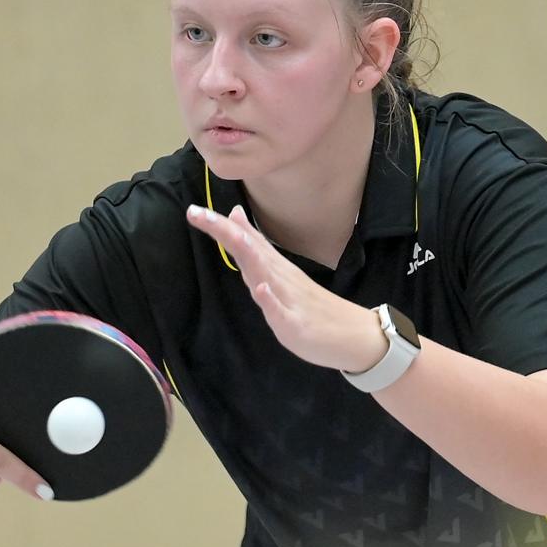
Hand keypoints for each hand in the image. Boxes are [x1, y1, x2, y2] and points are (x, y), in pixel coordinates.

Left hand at [187, 203, 386, 372]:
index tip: (194, 211)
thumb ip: (256, 248)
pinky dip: (271, 300)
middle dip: (224, 233)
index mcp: (273, 268)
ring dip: (247, 254)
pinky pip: (282, 312)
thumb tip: (235, 217)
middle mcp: (279, 278)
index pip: (244, 242)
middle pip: (248, 251)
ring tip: (230, 235)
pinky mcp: (297, 324)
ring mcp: (289, 299)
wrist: (353, 335)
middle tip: (197, 213)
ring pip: (265, 274)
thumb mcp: (279, 275)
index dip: (219, 227)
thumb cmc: (312, 307)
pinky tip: (262, 289)